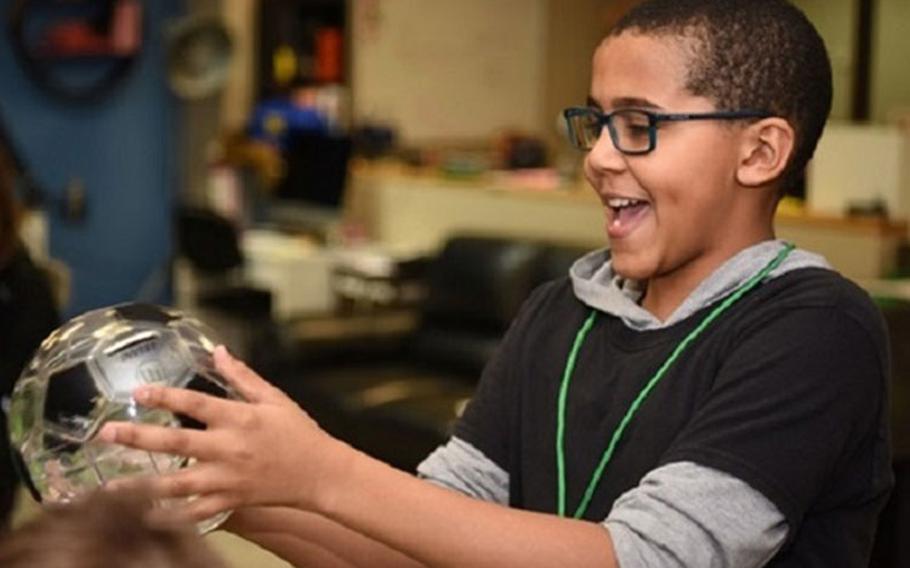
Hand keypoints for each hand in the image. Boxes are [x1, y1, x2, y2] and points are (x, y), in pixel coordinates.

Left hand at [97, 346, 352, 521]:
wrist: (319, 473)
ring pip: (177, 484)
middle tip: (106, 434)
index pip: (195, 405)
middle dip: (138, 439)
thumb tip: (217, 351)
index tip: (137, 393)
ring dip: (141, 484)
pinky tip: (143, 516)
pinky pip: (194, 512)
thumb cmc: (298, 432)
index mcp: (239, 418)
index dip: (164, 397)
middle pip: (176, 443)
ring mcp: (227, 479)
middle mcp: (229, 449)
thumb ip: (242, 376)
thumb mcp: (274, 398)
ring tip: (110, 483)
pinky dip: (168, 516)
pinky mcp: (230, 501)